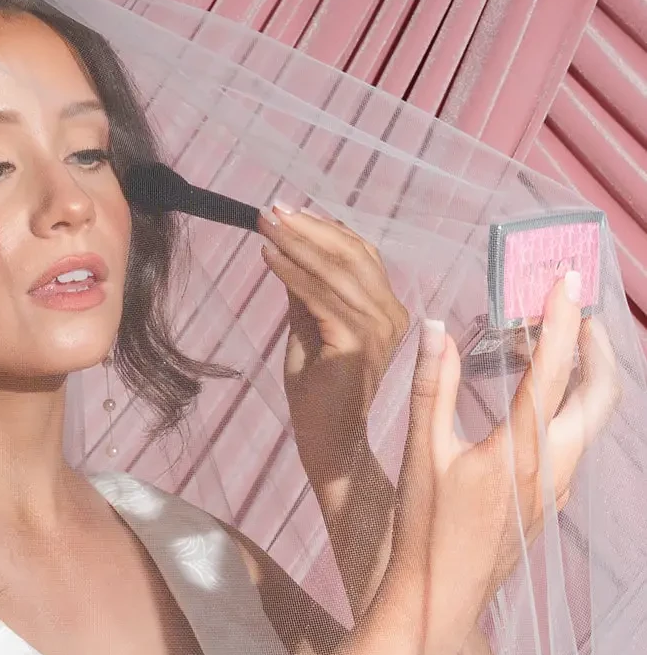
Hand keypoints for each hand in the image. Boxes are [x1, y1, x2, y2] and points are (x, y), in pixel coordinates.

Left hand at [258, 204, 409, 472]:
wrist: (328, 444)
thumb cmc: (319, 395)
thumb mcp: (309, 328)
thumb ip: (306, 292)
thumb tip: (288, 249)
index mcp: (386, 309)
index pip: (359, 254)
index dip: (323, 228)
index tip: (284, 212)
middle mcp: (392, 314)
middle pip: (352, 253)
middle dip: (307, 227)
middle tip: (269, 210)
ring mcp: (380, 328)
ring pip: (337, 269)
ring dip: (296, 243)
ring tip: (264, 226)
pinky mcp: (359, 341)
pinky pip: (322, 296)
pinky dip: (292, 273)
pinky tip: (268, 258)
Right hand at [388, 275, 620, 654]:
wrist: (436, 601)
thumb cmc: (421, 532)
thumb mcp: (419, 455)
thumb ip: (431, 386)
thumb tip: (434, 328)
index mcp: (519, 449)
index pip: (553, 368)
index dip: (560, 317)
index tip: (564, 278)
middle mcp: (551, 466)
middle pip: (602, 392)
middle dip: (598, 345)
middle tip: (577, 309)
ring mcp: (556, 488)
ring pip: (591, 420)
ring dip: (583, 377)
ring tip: (553, 347)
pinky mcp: (548, 504)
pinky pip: (573, 444)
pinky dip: (566, 410)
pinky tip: (534, 405)